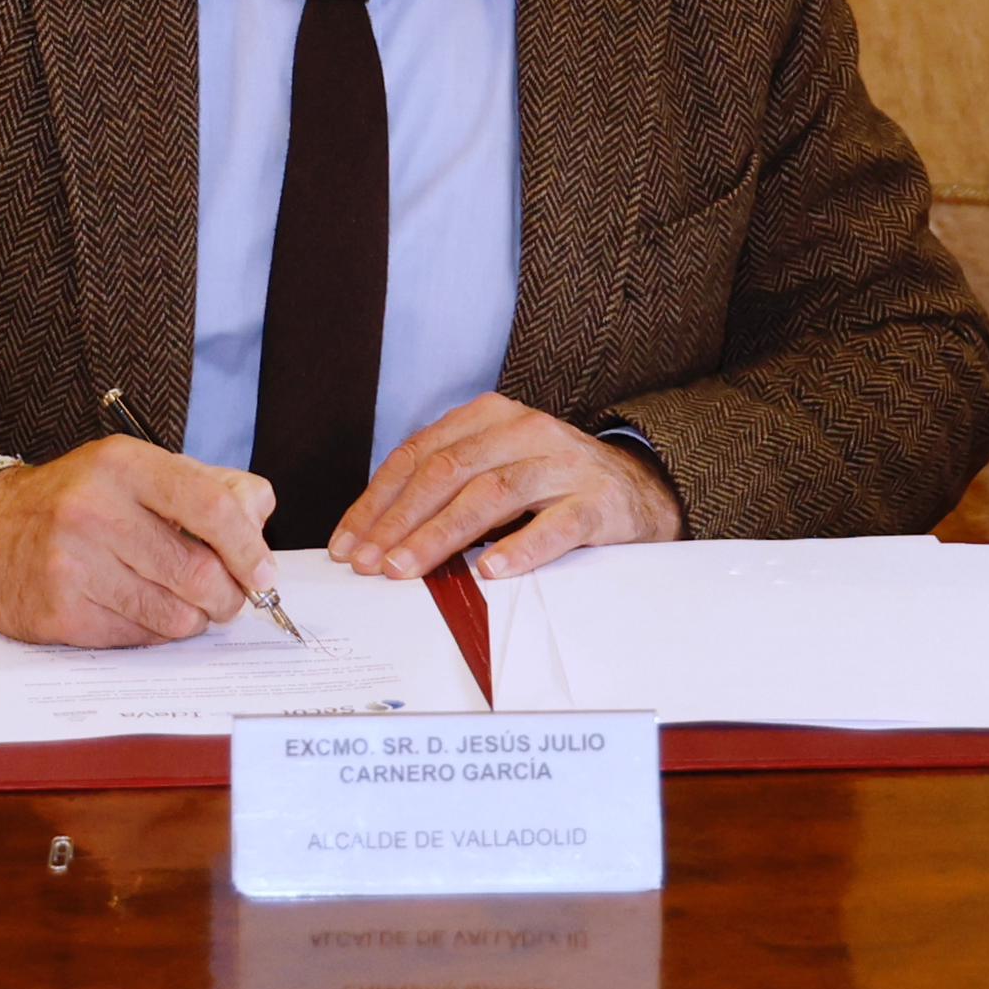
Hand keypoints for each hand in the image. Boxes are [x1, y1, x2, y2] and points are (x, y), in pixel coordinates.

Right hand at [0, 438, 271, 647]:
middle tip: (229, 599)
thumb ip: (205, 486)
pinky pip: (138, 639)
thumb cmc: (75, 500)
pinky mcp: (61, 613)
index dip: (249, 548)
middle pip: (199, 572)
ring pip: (174, 616)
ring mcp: (73, 565)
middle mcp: (94, 510)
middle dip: (228, 596)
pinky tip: (141, 612)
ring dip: (194, 620)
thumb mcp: (134, 470)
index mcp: (122, 464)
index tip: (264, 574)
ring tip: (184, 605)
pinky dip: (155, 634)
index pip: (211, 507)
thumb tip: (259, 515)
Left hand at [329, 395, 682, 579]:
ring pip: (490, 494)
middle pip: (448, 471)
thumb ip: (447, 488)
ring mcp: (562, 464)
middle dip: (399, 521)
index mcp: (490, 417)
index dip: (378, 500)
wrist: (640, 488)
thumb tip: (378, 536)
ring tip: (408, 568)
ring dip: (441, 535)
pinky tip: (491, 570)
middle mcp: (524, 431)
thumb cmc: (553, 484)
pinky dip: (520, 547)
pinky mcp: (596, 501)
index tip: (348, 541)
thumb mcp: (497, 467)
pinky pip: (555, 524)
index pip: (419, 454)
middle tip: (369, 563)